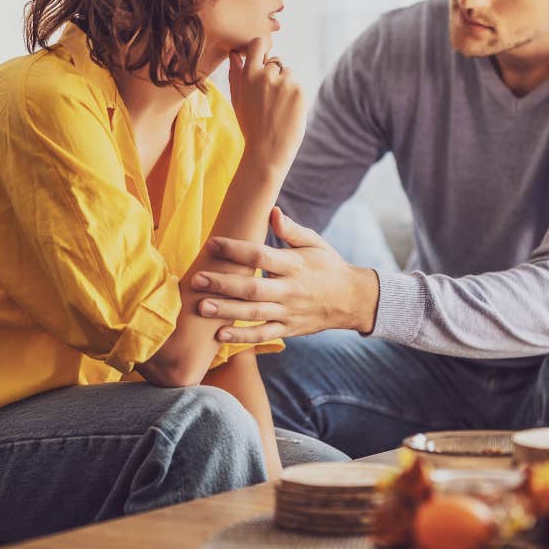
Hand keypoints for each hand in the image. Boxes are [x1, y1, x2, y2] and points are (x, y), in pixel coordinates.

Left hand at [190, 207, 379, 342]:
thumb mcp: (315, 243)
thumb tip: (272, 212)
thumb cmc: (328, 266)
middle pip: (252, 288)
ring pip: (254, 313)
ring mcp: (289, 312)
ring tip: (201, 306)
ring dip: (226, 311)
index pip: (261, 255)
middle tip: (197, 279)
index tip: (212, 243)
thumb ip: (291, 230)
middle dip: (223, 284)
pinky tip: (220, 334)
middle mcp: (290, 290)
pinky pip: (262, 334)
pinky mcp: (288, 329)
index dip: (236, 249)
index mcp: (295, 265)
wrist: (352, 300)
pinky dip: (242, 336)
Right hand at [229, 39, 305, 174]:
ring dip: (285, 85)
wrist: (267, 151)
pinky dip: (294, 96)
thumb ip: (236, 74)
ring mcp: (285, 83)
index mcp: (249, 75)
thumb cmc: (250, 126)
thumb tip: (234, 54)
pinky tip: (287, 112)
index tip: (262, 59)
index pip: (258, 44)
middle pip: (276, 62)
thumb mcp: (237, 100)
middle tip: (269, 99)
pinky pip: (298, 86)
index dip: (261, 50)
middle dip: (274, 75)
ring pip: (288, 74)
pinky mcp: (300, 92)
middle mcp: (267, 76)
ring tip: (278, 107)